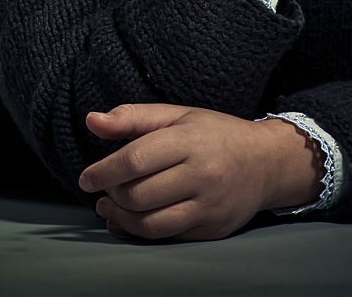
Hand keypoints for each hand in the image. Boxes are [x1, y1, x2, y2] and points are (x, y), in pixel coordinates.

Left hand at [78, 103, 321, 241]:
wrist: (265, 162)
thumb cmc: (213, 133)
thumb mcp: (175, 114)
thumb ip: (132, 117)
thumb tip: (92, 120)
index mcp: (188, 140)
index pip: (136, 159)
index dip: (104, 171)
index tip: (86, 178)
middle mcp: (201, 175)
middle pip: (140, 194)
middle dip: (112, 194)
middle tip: (103, 188)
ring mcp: (208, 206)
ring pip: (150, 223)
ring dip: (121, 218)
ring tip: (109, 206)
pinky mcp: (211, 229)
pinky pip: (166, 237)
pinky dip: (139, 232)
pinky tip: (127, 221)